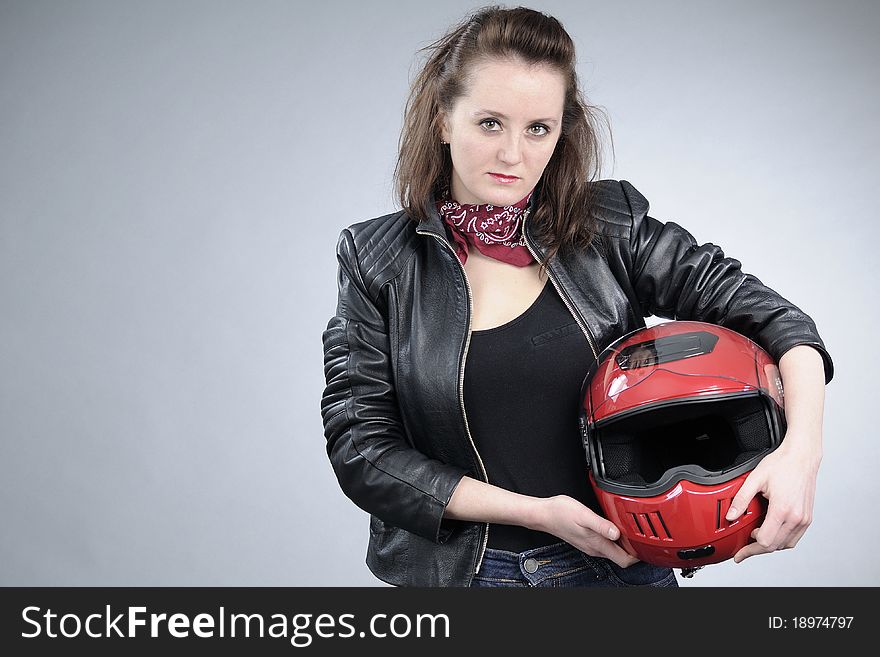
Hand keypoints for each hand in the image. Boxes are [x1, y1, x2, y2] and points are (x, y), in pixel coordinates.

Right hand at [531, 495, 638, 567]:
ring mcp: (591, 545)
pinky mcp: (587, 540)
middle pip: (621, 557)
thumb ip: (601, 525)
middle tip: (642, 535)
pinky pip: (606, 544)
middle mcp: (595, 548)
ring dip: (624, 543)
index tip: (646, 544)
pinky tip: (614, 527)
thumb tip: (617, 532)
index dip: (638, 555)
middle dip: (634, 549)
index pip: (624, 560)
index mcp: (597, 544)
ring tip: (631, 530)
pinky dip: (614, 539)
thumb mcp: (583, 514)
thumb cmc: (560, 513)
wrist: (544, 514)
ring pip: (614, 551)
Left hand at [725, 436, 821, 562]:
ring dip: (769, 545)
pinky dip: (781, 540)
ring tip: (755, 539)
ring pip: (785, 544)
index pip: (764, 541)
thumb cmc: (782, 464)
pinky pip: (794, 537)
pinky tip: (771, 532)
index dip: (749, 550)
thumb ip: (741, 499)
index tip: (740, 553)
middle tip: (743, 550)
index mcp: (782, 510)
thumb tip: (731, 515)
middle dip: (756, 550)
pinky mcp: (807, 517)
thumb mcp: (755, 479)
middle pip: (774, 546)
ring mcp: (803, 518)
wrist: (802, 457)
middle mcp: (796, 518)